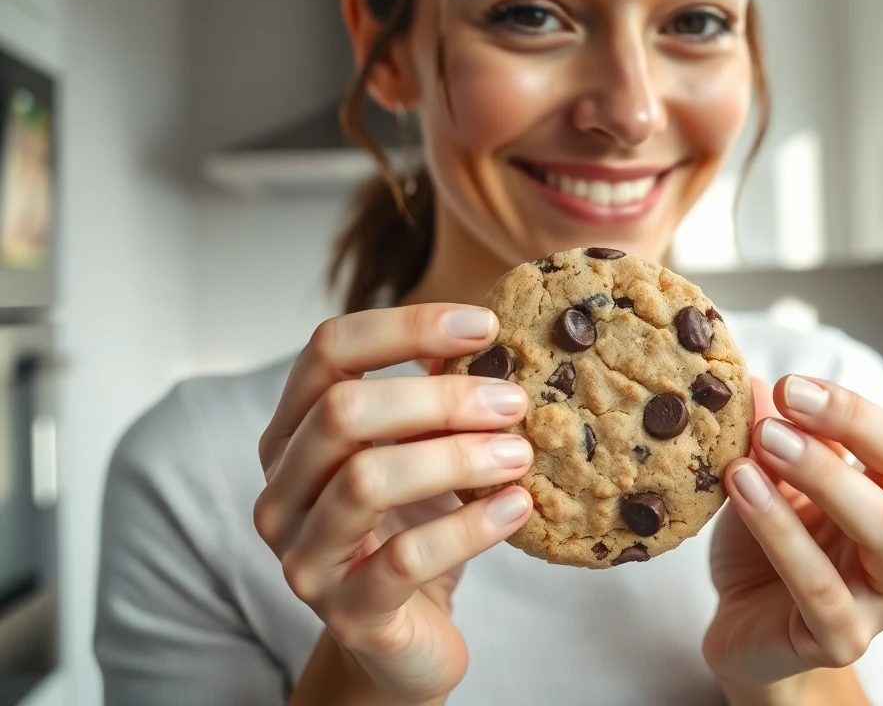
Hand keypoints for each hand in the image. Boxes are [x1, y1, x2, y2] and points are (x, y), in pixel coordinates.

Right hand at [253, 304, 534, 703]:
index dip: (406, 326)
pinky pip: (404, 559)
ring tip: (519, 454)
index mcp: (292, 433)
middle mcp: (282, 490)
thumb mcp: (418, 451)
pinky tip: (515, 507)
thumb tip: (487, 336)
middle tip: (513, 401)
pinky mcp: (347, 614)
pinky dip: (469, 526)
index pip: (328, 350)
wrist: (405, 638)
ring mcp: (305, 555)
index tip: (486, 325)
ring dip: (456, 457)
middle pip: (343, 410)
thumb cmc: (412, 528)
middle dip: (439, 397)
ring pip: (366, 480)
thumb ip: (433, 396)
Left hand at [703, 375, 882, 693]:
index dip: (853, 411)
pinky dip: (781, 535)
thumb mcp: (768, 482)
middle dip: (847, 432)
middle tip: (783, 409)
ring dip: (821, 479)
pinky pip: (822, 589)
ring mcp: (881, 601)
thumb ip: (771, 435)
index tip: (793, 386)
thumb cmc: (766, 552)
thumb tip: (749, 380)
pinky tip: (743, 492)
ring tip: (759, 445)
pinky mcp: (843, 640)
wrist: (744, 632)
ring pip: (880, 533)